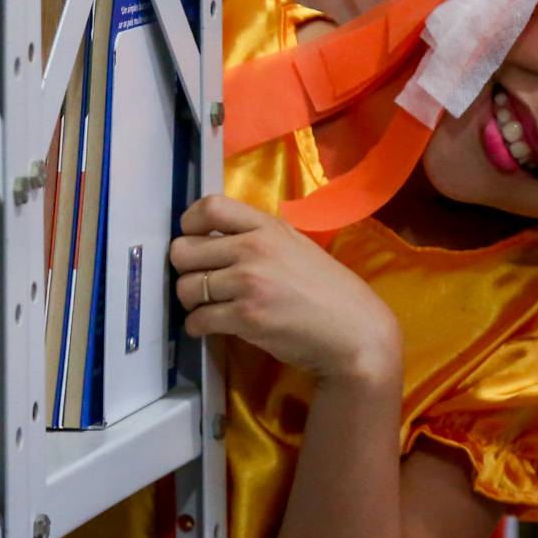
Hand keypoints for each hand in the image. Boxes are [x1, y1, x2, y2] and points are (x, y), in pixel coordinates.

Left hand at [172, 194, 399, 386]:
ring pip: (187, 288)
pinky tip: (211, 327)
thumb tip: (209, 240)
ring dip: (191, 302)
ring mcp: (249, 283)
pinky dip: (198, 326)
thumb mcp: (293, 246)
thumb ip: (256, 237)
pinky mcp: (247, 317)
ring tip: (208, 307)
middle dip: (185, 270)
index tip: (192, 239)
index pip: (209, 207)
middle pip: (184, 251)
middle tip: (200, 281)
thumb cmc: (326, 289)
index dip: (189, 224)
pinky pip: (198, 319)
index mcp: (267, 226)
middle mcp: (254, 248)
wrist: (353, 331)